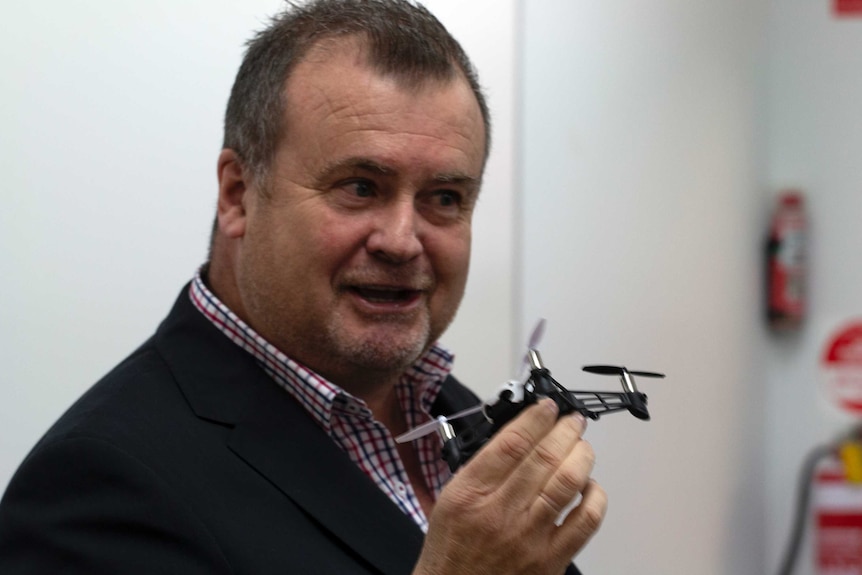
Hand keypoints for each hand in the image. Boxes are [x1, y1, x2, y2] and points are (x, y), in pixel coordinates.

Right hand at [413, 399, 605, 574]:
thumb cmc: (452, 549)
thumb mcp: (450, 499)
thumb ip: (480, 468)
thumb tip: (518, 435)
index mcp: (471, 494)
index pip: (511, 443)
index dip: (535, 419)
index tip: (546, 408)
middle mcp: (500, 513)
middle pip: (544, 457)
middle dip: (565, 430)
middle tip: (572, 420)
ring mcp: (529, 537)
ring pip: (568, 482)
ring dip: (582, 455)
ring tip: (583, 445)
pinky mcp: (551, 560)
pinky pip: (586, 521)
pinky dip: (594, 496)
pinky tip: (589, 486)